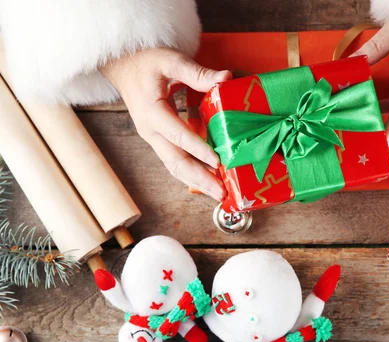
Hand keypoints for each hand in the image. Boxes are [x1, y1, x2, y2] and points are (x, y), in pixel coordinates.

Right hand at [101, 47, 230, 200]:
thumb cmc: (146, 61)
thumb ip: (197, 73)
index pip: (178, 134)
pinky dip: (193, 173)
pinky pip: (176, 161)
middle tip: (222, 193)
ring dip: (197, 182)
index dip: (198, 149)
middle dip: (199, 179)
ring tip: (219, 193)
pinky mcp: (160, 141)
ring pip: (175, 166)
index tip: (217, 162)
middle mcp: (151, 131)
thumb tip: (225, 78)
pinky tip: (210, 180)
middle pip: (175, 162)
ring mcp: (154, 139)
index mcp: (152, 111)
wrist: (123, 66)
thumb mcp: (171, 60)